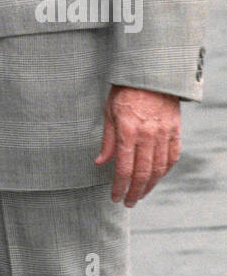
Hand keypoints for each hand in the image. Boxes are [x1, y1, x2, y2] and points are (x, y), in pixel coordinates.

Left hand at [95, 84, 180, 205]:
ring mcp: (163, 133)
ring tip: (140, 195)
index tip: (115, 198)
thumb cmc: (124, 91)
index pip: (123, 168)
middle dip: (134, 192)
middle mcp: (147, 134)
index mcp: (127, 129)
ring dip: (149, 186)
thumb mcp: (109, 111)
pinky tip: (156, 178)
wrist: (150, 72)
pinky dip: (164, 171)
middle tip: (128, 203)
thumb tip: (100, 163)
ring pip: (158, 169)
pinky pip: (172, 157)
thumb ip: (107, 140)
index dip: (119, 186)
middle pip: (142, 173)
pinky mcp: (175, 131)